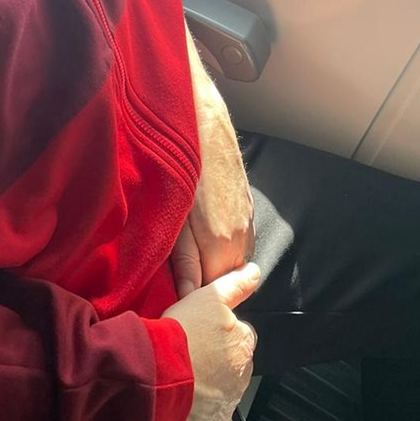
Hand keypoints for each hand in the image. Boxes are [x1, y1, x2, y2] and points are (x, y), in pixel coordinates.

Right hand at [161, 263, 260, 420]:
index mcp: (243, 341)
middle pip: (234, 362)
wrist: (157, 373)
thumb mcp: (208, 297)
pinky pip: (216, 420)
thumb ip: (234, 285)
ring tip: (185, 376)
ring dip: (211, 384)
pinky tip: (190, 404)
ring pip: (224, 389)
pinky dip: (207, 414)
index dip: (222, 333)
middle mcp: (242, 372)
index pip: (241, 334)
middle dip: (218, 359)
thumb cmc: (181, 334)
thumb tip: (254, 273)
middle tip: (192, 354)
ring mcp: (230, 400)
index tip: (204, 334)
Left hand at [176, 28, 255, 293]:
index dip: (192, 292)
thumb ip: (185, 263)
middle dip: (204, 278)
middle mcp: (240, 236)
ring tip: (188, 247)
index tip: (172, 290)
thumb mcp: (173, 221)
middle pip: (225, 277)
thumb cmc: (181, 170)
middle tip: (176, 269)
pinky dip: (222, 242)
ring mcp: (247, 220)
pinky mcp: (248, 206)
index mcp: (222, 245)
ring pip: (233, 257)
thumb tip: (189, 297)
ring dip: (214, 259)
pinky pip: (238, 238)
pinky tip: (202, 228)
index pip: (213, 291)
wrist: (203, 123)